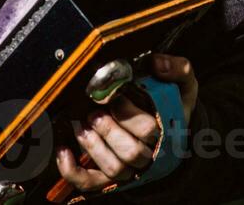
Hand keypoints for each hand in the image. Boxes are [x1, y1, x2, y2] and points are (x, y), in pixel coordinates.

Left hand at [55, 53, 198, 194]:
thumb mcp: (180, 85)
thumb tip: (156, 62)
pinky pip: (91, 182)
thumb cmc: (169, 105)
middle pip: (130, 152)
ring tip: (82, 125)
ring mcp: (129, 169)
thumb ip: (176, 69)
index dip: (126, 113)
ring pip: (113, 168)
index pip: (148, 129)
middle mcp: (149, 155)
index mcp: (165, 132)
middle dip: (108, 129)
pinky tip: (63, 151)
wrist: (168, 132)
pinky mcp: (109, 177)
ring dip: (92, 145)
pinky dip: (73, 170)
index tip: (114, 96)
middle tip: (94, 112)